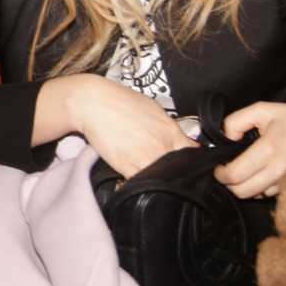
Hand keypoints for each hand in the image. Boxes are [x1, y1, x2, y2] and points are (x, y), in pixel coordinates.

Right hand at [66, 74, 196, 179]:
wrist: (92, 102)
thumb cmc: (120, 101)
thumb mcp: (153, 108)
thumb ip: (170, 127)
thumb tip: (187, 142)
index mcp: (170, 131)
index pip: (192, 153)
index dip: (191, 161)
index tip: (186, 164)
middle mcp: (162, 146)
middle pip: (179, 169)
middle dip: (175, 172)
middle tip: (167, 171)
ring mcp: (145, 158)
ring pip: (162, 179)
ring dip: (159, 180)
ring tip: (151, 175)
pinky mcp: (127, 167)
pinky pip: (141, 183)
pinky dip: (140, 184)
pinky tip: (136, 178)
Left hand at [214, 99, 285, 198]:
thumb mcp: (262, 109)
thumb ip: (235, 122)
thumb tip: (225, 139)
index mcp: (268, 149)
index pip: (235, 175)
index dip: (221, 175)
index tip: (219, 169)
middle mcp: (280, 170)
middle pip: (243, 193)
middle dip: (230, 185)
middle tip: (229, 173)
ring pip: (258, 197)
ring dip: (247, 188)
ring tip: (247, 173)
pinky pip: (274, 196)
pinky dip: (264, 189)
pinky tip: (263, 175)